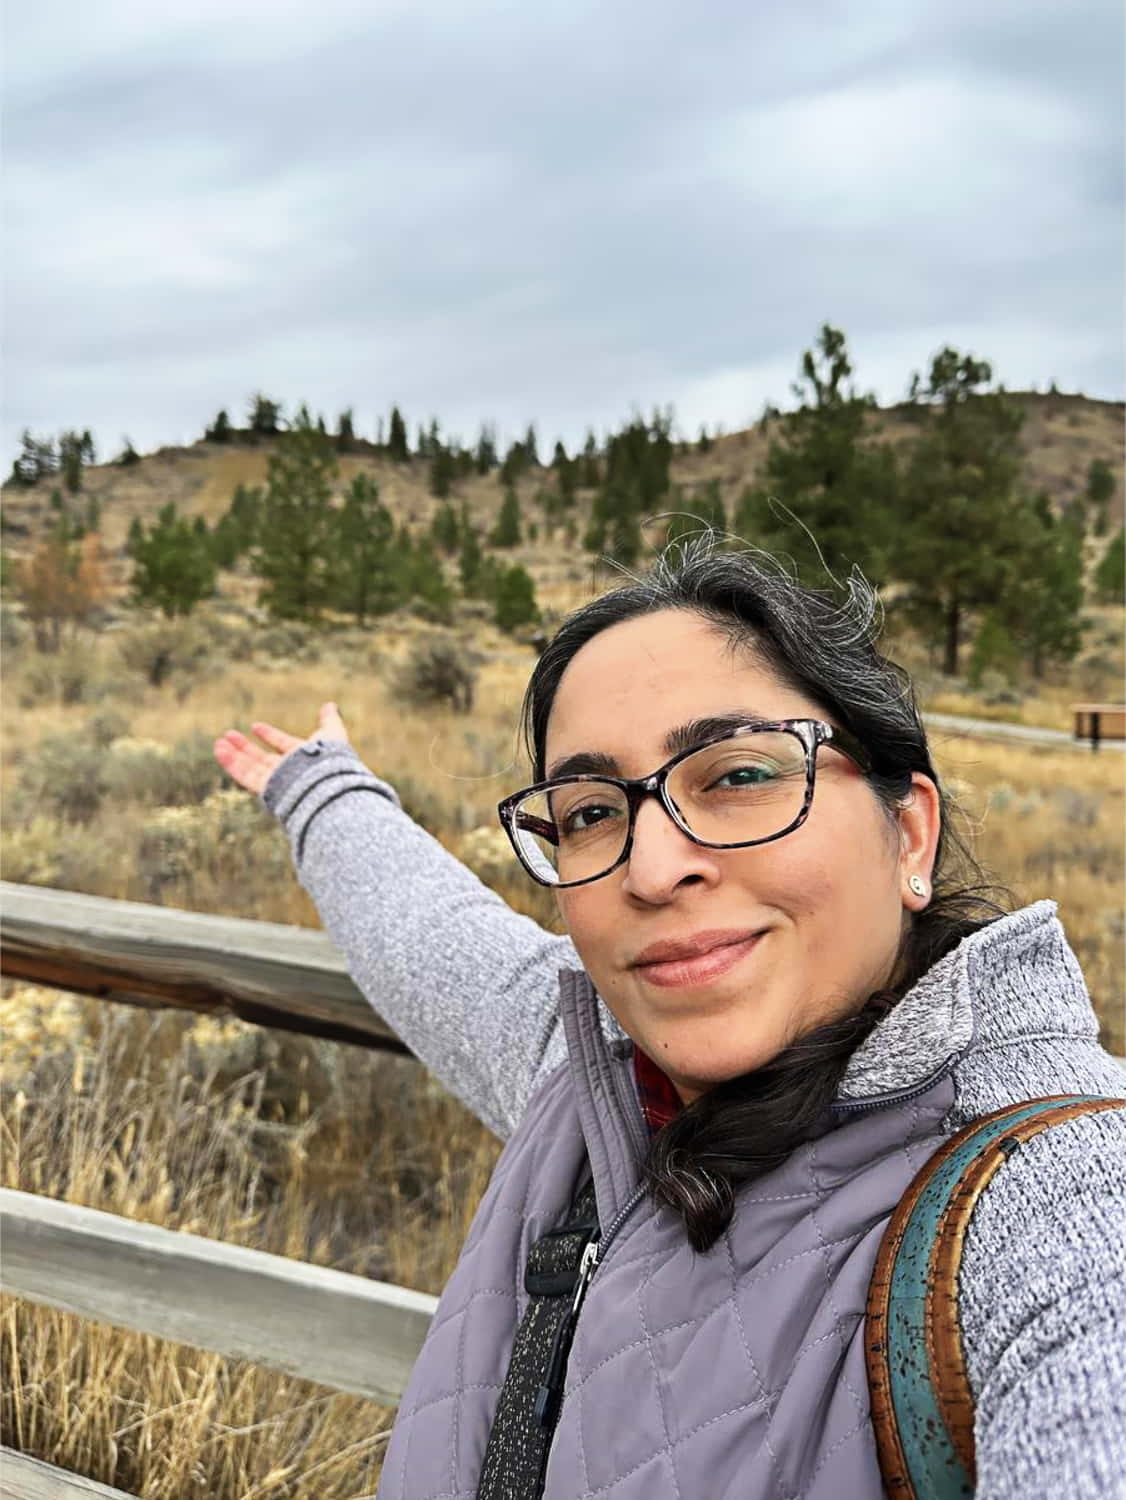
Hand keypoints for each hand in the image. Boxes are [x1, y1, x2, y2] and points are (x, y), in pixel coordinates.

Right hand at [213, 702, 349, 796]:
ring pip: (250, 768)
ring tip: (218, 743)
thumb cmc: (330, 760)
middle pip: (262, 759)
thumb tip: (330, 705)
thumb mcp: (332, 734)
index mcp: (303, 758)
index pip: (283, 745)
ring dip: (234, 755)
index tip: (255, 726)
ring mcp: (277, 782)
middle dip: (245, 748)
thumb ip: (329, 720)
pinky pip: (245, 777)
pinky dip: (232, 764)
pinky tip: (220, 750)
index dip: (269, 735)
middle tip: (228, 735)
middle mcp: (289, 772)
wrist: (326, 784)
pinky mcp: (266, 790)